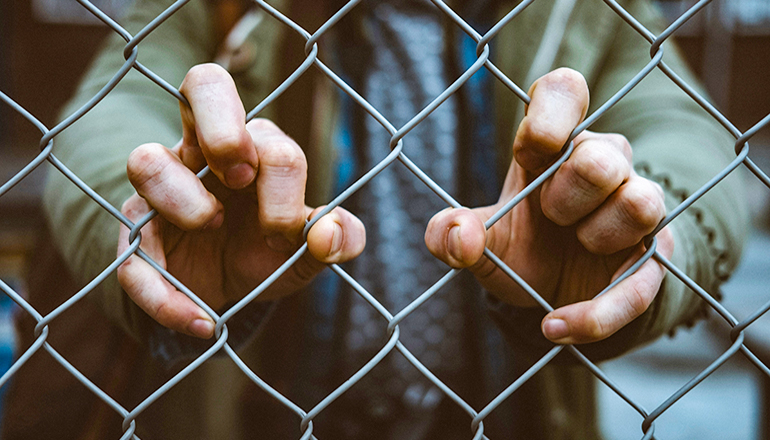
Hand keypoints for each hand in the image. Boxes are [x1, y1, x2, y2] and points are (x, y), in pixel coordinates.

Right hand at [117, 64, 365, 338]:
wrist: (223, 294)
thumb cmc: (266, 252)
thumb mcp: (308, 251)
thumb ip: (338, 239)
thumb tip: (332, 230)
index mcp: (254, 149)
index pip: (267, 134)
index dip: (281, 178)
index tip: (286, 228)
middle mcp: (204, 152)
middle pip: (204, 84)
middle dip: (224, 127)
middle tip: (240, 176)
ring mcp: (163, 190)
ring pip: (146, 160)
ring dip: (182, 197)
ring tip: (211, 227)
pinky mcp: (137, 236)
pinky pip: (130, 254)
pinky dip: (164, 295)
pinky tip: (203, 322)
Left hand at [425, 68, 672, 344]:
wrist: (553, 295)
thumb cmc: (521, 246)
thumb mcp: (479, 242)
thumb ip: (451, 233)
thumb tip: (456, 233)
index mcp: (551, 148)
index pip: (565, 93)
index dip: (555, 108)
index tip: (538, 142)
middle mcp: (600, 165)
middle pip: (602, 154)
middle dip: (567, 192)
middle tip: (550, 215)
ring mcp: (633, 207)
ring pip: (640, 201)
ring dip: (597, 234)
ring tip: (575, 246)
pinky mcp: (652, 257)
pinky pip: (642, 281)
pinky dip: (596, 311)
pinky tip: (555, 325)